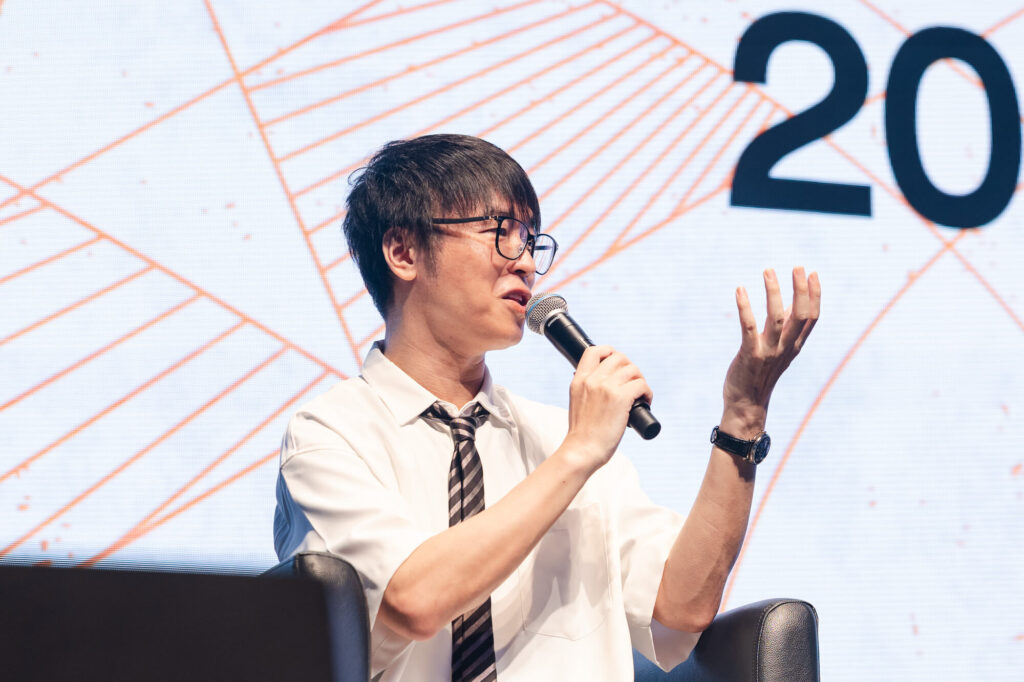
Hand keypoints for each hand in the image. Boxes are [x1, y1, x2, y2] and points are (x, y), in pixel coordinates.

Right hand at [564, 345, 651, 471]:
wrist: (582, 450)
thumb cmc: (582, 433)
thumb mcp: (577, 403)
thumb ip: (587, 390)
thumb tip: (604, 384)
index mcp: (579, 380)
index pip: (593, 351)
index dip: (609, 351)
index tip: (618, 364)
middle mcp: (592, 380)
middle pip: (619, 357)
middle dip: (630, 368)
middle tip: (633, 383)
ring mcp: (606, 387)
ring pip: (633, 370)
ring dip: (641, 380)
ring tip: (641, 394)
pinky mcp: (620, 398)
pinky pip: (642, 385)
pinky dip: (647, 393)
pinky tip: (645, 402)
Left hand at [722, 267, 820, 435]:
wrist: (746, 404)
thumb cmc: (760, 372)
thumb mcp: (778, 348)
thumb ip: (784, 327)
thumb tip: (788, 302)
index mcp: (794, 345)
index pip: (812, 317)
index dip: (814, 294)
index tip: (812, 273)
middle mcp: (785, 348)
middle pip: (800, 315)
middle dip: (801, 289)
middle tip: (797, 267)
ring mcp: (768, 352)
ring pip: (776, 318)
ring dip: (773, 292)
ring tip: (768, 271)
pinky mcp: (749, 355)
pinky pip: (748, 328)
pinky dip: (745, 307)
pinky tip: (740, 289)